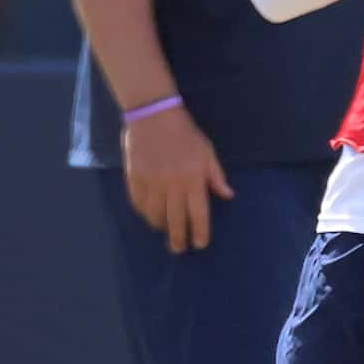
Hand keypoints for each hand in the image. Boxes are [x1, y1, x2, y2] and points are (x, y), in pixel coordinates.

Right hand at [123, 104, 231, 255]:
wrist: (153, 114)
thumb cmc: (185, 134)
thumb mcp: (207, 152)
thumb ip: (216, 176)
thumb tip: (228, 195)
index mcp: (193, 179)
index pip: (198, 214)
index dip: (199, 232)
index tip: (199, 244)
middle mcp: (172, 184)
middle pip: (175, 220)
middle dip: (178, 238)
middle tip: (179, 249)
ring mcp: (151, 182)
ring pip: (155, 215)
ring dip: (160, 226)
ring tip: (165, 230)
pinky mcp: (134, 178)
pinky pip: (138, 203)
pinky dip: (144, 213)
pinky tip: (149, 216)